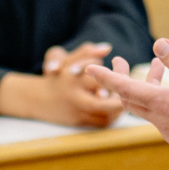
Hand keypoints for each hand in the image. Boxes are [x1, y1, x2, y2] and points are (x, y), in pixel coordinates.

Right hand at [0, 41, 122, 127]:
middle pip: (104, 100)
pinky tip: (118, 109)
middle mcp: (73, 95)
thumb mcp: (67, 59)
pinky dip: (113, 116)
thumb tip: (107, 47)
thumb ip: (87, 52)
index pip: (98, 74)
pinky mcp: (78, 122)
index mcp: (71, 77)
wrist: (38, 99)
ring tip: (126, 98)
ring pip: (105, 113)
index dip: (114, 74)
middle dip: (119, 96)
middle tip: (130, 89)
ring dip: (119, 107)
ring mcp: (76, 110)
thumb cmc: (58, 75)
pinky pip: (101, 122)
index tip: (121, 68)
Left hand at [85, 38, 168, 167]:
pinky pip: (161, 119)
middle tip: (120, 61)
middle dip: (121, 79)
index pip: (125, 88)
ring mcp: (168, 133)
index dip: (106, 76)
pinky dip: (160, 102)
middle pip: (130, 99)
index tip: (90, 68)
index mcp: (162, 103)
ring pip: (147, 108)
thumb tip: (158, 43)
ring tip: (159, 68)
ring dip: (147, 87)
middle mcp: (160, 120)